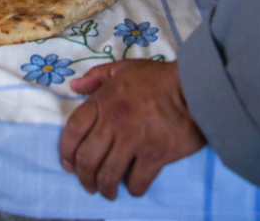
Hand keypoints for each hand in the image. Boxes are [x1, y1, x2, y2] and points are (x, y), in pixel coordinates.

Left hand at [59, 60, 205, 200]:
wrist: (194, 86)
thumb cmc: (158, 78)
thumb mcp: (124, 68)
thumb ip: (97, 76)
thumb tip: (74, 87)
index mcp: (103, 101)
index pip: (73, 131)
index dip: (66, 151)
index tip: (68, 164)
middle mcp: (113, 122)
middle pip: (87, 159)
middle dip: (84, 177)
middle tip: (88, 184)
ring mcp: (133, 141)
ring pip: (107, 175)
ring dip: (104, 188)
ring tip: (107, 191)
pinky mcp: (154, 156)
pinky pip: (136, 182)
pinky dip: (132, 189)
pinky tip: (133, 186)